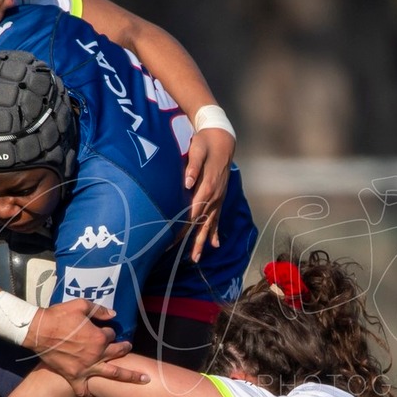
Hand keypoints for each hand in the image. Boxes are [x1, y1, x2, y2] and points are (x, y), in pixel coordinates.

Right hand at [27, 299, 142, 391]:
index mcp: (98, 337)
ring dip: (128, 376)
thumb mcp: (80, 306)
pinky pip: (82, 389)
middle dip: (125, 349)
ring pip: (112, 374)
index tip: (103, 330)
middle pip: (117, 353)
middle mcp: (96, 354)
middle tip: (129, 349)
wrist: (39, 331)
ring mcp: (86, 367)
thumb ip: (99, 310)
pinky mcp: (73, 375)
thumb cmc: (59, 316)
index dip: (107, 331)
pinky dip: (86, 394)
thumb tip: (113, 314)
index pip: (111, 335)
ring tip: (142, 379)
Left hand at [183, 127, 234, 261]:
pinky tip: (215, 243)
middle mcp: (215, 195)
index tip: (173, 239)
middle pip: (202, 222)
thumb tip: (187, 182)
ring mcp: (219, 197)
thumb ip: (193, 166)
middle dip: (194, 240)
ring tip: (197, 258)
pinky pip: (218, 217)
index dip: (183, 226)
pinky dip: (215, 231)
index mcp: (207, 186)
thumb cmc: (206, 143)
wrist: (223, 139)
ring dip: (204, 241)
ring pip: (210, 223)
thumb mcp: (197, 149)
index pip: (193, 212)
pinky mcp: (220, 196)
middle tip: (186, 257)